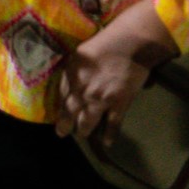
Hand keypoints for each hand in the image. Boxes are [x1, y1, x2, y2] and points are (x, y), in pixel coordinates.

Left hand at [55, 26, 151, 144]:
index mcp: (71, 76)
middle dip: (65, 125)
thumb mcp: (78, 56)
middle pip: (70, 113)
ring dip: (83, 130)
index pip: (60, 97)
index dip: (59, 108)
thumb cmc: (103, 45)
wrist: (129, 45)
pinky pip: (112, 124)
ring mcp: (100, 99)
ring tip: (82, 134)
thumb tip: (68, 85)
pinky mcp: (119, 104)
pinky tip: (106, 143)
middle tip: (62, 133)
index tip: (58, 115)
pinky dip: (109, 135)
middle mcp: (82, 91)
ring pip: (87, 121)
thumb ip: (71, 72)